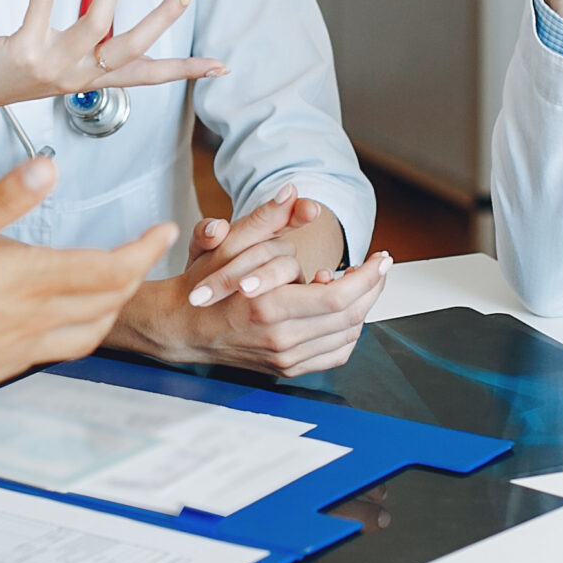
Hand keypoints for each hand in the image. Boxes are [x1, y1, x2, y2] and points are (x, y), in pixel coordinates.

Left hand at [0, 0, 225, 196]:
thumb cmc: (7, 72)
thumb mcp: (57, 67)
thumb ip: (86, 53)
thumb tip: (110, 33)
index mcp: (91, 79)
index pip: (149, 75)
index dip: (186, 70)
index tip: (221, 67)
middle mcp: (78, 76)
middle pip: (134, 49)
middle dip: (165, 18)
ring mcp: (53, 65)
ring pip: (98, 27)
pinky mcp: (24, 50)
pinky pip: (43, 6)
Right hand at [0, 156, 175, 423]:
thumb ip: (8, 200)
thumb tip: (47, 169)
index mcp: (31, 279)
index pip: (110, 266)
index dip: (145, 248)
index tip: (163, 231)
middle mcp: (39, 315)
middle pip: (111, 297)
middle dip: (138, 271)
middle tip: (146, 249)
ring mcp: (28, 343)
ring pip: (95, 326)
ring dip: (118, 302)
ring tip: (121, 283)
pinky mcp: (12, 361)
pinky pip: (68, 346)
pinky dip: (89, 329)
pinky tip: (75, 322)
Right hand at [113, 188, 390, 377]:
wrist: (182, 327)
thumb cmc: (203, 285)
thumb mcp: (228, 245)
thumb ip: (264, 218)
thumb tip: (292, 193)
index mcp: (268, 307)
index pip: (338, 297)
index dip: (368, 277)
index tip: (381, 258)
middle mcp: (280, 339)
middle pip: (350, 317)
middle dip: (373, 288)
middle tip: (379, 266)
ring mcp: (284, 358)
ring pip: (346, 336)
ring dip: (362, 308)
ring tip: (360, 283)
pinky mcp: (286, 369)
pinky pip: (334, 355)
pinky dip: (348, 332)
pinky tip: (343, 311)